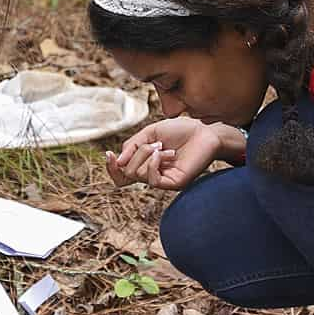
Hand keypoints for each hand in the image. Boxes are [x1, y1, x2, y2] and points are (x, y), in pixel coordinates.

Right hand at [105, 117, 220, 190]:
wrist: (205, 130)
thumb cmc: (180, 130)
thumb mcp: (150, 132)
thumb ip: (132, 145)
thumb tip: (118, 161)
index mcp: (145, 163)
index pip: (122, 175)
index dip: (112, 168)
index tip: (108, 154)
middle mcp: (152, 174)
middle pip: (127, 174)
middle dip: (135, 154)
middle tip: (154, 143)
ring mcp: (163, 180)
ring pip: (138, 175)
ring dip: (147, 155)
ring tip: (163, 147)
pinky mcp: (174, 184)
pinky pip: (152, 180)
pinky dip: (153, 164)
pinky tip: (163, 153)